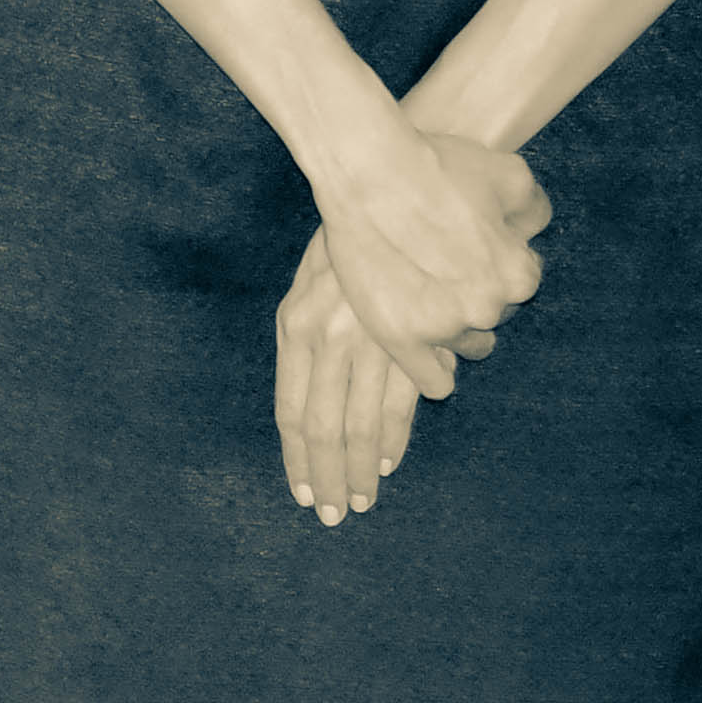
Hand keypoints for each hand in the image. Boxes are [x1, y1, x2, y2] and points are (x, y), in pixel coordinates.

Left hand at [274, 230, 458, 523]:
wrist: (393, 188)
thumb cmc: (353, 238)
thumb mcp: (311, 282)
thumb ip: (307, 336)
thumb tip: (311, 399)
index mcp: (295, 325)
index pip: (291, 411)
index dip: (296, 459)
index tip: (302, 492)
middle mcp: (327, 338)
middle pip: (322, 428)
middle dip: (327, 477)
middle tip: (332, 514)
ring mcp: (369, 341)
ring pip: (360, 425)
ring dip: (360, 470)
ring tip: (360, 500)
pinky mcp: (409, 341)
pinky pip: (399, 404)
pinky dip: (395, 439)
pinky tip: (389, 462)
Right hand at [303, 96, 546, 368]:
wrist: (371, 171)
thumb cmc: (439, 165)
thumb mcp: (510, 173)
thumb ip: (535, 210)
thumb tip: (533, 234)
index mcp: (518, 275)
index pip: (519, 285)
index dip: (493, 263)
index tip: (467, 249)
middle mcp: (487, 308)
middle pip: (490, 316)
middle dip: (472, 296)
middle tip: (440, 265)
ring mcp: (443, 328)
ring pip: (463, 347)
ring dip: (452, 328)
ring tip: (424, 296)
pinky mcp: (401, 339)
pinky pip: (433, 381)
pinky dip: (433, 372)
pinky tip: (424, 352)